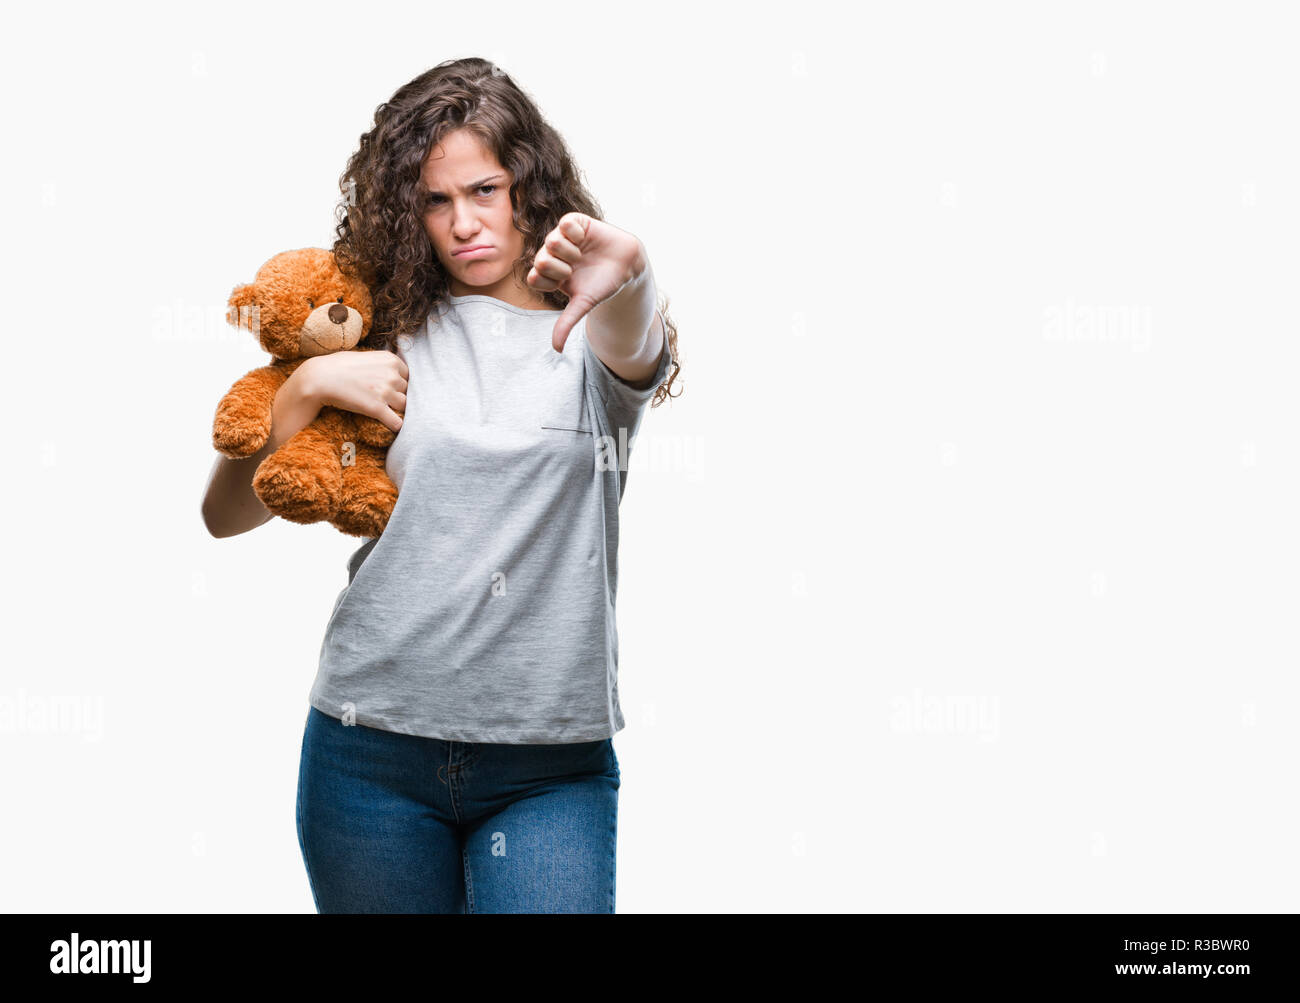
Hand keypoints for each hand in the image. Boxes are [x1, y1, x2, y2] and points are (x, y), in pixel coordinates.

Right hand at [298, 350, 408, 433]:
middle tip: (384, 400)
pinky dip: (396, 426)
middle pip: (407, 391)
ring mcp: (386, 392)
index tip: (389, 389)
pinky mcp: (377, 409)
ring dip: (397, 410)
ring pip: (405, 406)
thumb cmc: (338, 366)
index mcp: (390, 360)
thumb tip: (393, 372)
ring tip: (387, 412)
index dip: (399, 384)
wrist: (319, 378)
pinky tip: (390, 426)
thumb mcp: (365, 356)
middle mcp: (392, 375)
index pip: (408, 376)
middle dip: (397, 396)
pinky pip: (397, 422)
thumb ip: (382, 363)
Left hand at [526, 212, 645, 352]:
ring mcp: (563, 238)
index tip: (567, 282)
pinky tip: (584, 238)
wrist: (626, 266)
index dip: (551, 281)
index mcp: (551, 274)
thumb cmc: (602, 285)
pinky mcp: (574, 223)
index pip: (534, 278)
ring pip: (551, 242)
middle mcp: (553, 255)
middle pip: (540, 260)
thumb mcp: (583, 304)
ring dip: (571, 252)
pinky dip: (576, 233)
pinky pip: (565, 224)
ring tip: (582, 254)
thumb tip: (556, 349)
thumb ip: (566, 323)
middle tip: (576, 268)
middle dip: (561, 268)